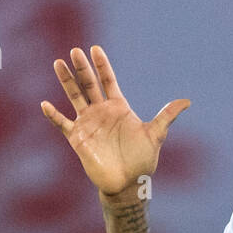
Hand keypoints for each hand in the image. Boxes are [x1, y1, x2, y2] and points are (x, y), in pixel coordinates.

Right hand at [41, 45, 189, 196]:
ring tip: (58, 63)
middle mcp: (101, 112)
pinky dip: (54, 115)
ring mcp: (88, 124)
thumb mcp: (155, 134)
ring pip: (74, 97)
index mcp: (119, 107)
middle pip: (89, 84)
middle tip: (75, 50)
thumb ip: (167, 116)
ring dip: (66, 81)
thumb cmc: (142, 160)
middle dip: (83, 68)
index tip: (95, 49)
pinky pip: (63, 124)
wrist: (127, 184)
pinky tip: (45, 104)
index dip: (102, 65)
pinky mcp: (78, 139)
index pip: (108, 81)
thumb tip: (187, 101)